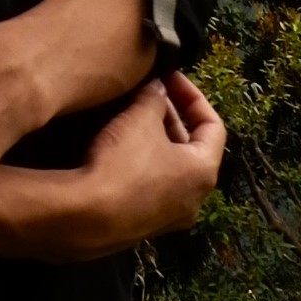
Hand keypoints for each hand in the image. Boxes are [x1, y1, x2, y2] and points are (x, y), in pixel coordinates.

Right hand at [77, 70, 224, 244]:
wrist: (87, 218)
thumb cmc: (124, 164)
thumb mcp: (140, 118)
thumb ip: (155, 97)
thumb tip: (159, 88)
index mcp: (204, 171)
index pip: (213, 125)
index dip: (192, 95)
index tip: (168, 76)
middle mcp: (195, 198)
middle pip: (191, 147)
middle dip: (171, 115)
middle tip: (148, 92)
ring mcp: (170, 216)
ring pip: (170, 167)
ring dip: (155, 138)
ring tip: (130, 114)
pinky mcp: (144, 224)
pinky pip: (152, 185)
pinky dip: (143, 161)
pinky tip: (118, 147)